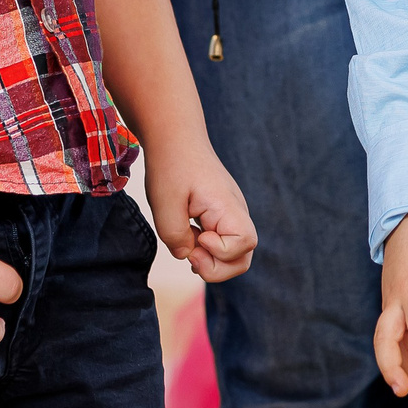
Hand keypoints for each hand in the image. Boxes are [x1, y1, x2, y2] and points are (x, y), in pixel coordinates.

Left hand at [145, 143, 257, 283]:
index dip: (219, 252)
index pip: (244, 245)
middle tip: (190, 254)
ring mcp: (231, 215)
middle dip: (216, 269)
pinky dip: (207, 250)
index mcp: (228, 207)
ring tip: (188, 246)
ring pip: (235, 255)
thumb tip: (188, 256)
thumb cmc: (171, 166)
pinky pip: (224, 243)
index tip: (198, 236)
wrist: (175, 138)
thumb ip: (176, 238)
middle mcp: (237, 213)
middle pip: (244, 258)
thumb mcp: (164, 204)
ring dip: (211, 261)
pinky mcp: (222, 216)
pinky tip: (189, 238)